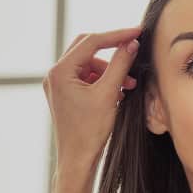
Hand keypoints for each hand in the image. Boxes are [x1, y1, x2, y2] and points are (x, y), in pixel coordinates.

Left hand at [43, 27, 141, 175]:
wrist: (77, 160)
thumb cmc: (89, 131)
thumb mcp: (108, 93)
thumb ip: (120, 64)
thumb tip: (132, 43)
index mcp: (60, 72)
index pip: (91, 41)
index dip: (117, 35)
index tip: (138, 32)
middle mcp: (54, 75)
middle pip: (87, 47)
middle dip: (112, 52)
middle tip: (133, 52)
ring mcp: (58, 85)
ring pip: (89, 63)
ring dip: (110, 70)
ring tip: (128, 84)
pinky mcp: (65, 94)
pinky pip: (86, 77)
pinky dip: (103, 80)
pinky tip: (118, 92)